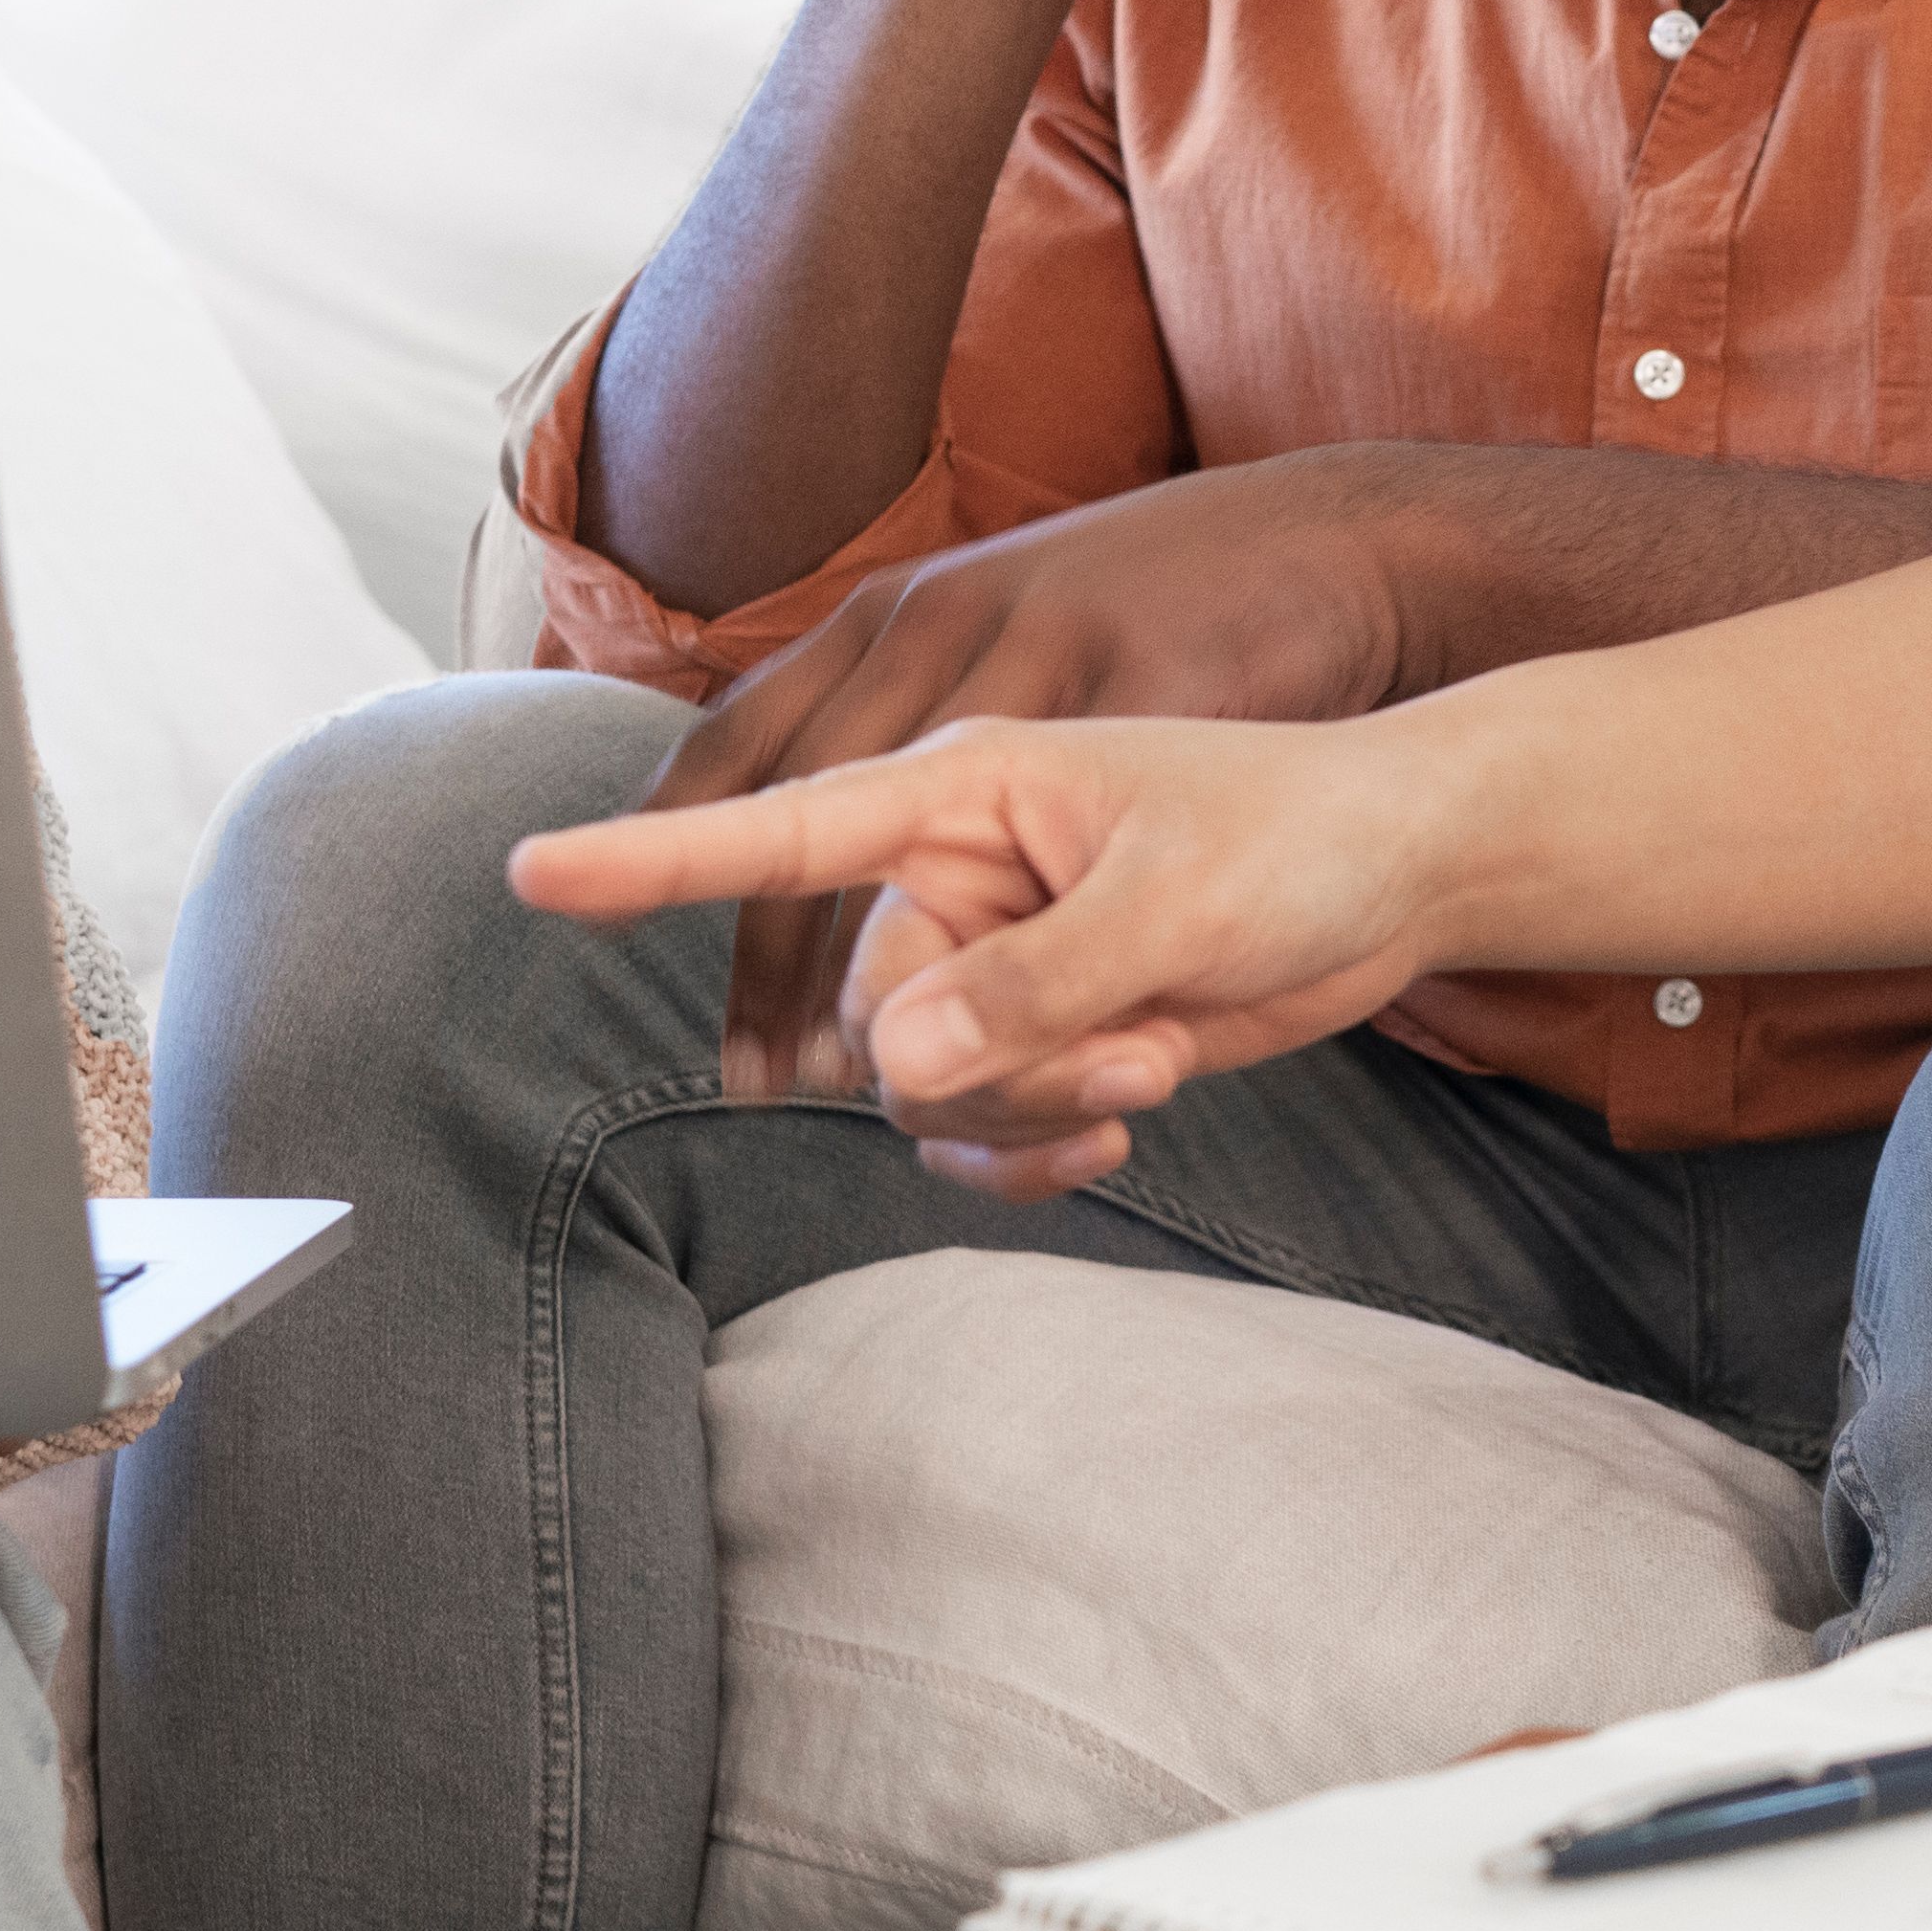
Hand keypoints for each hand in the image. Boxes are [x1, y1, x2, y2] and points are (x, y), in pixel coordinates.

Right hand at [654, 459, 1450, 1101]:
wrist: (1400, 875)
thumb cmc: (1297, 836)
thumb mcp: (1169, 905)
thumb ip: (1028, 988)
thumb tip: (890, 1069)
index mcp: (957, 787)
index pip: (777, 826)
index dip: (649, 858)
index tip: (531, 874)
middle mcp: (948, 872)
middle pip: (863, 1008)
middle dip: (980, 1056)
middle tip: (1128, 1040)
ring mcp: (985, 955)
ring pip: (913, 1083)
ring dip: (1024, 1102)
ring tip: (1151, 1058)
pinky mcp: (1032, 1027)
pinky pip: (965, 1124)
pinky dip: (1032, 1143)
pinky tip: (1121, 1125)